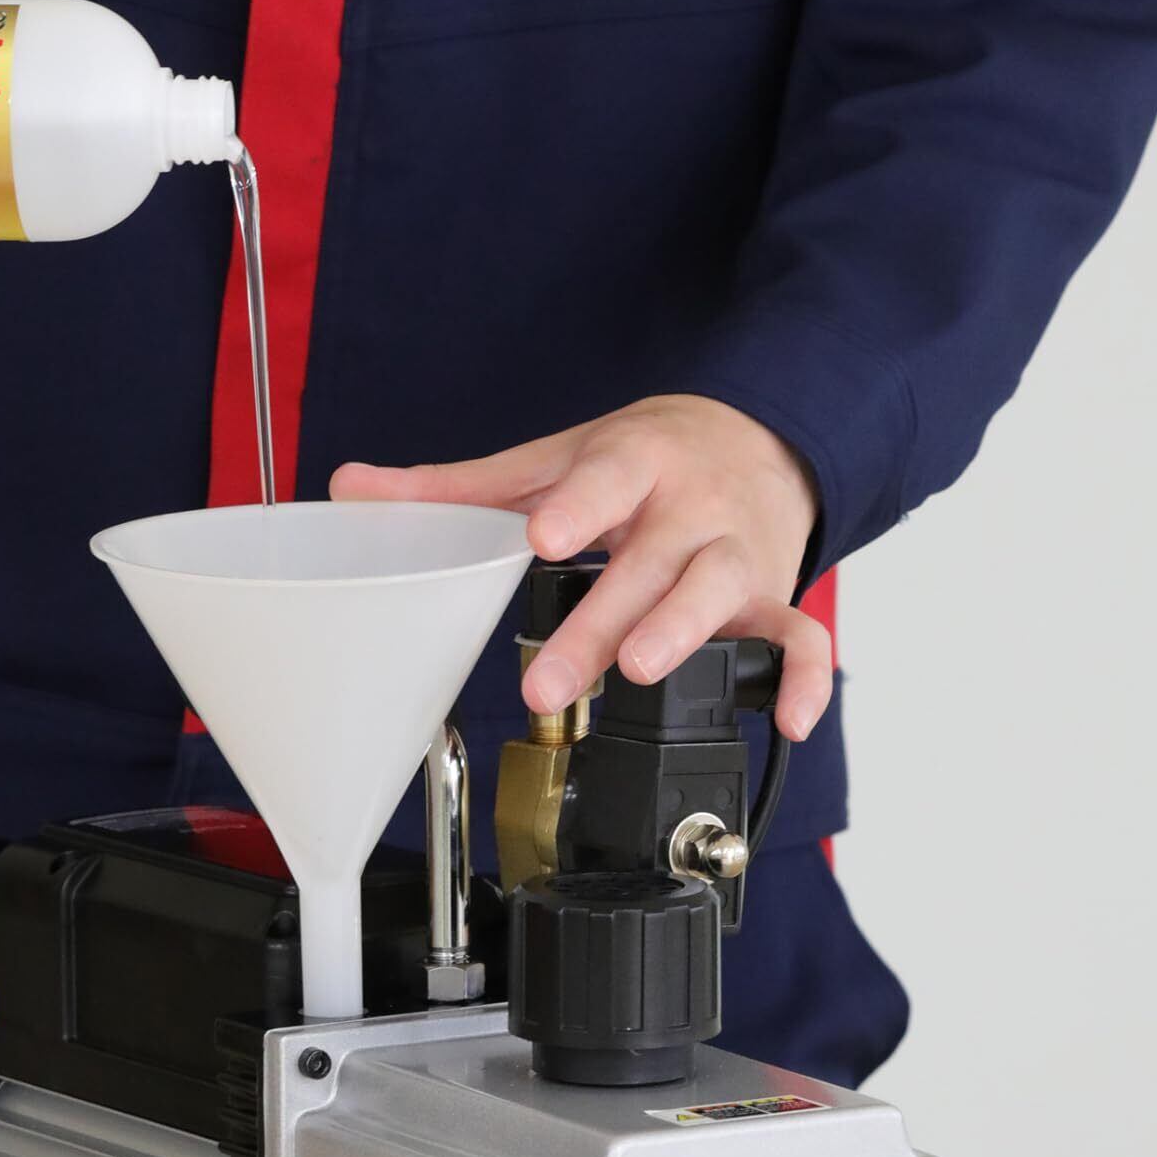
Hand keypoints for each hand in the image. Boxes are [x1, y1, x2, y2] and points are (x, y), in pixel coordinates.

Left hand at [331, 394, 831, 740]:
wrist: (760, 436)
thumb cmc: (645, 458)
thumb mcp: (555, 457)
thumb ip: (456, 486)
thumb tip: (351, 487)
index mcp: (633, 461)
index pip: (607, 478)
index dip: (577, 505)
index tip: (543, 535)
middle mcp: (690, 504)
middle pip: (649, 562)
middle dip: (603, 620)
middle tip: (549, 678)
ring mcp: (737, 550)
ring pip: (723, 591)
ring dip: (686, 634)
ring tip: (642, 675)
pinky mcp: (775, 593)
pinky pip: (802, 637)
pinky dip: (804, 679)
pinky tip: (787, 719)